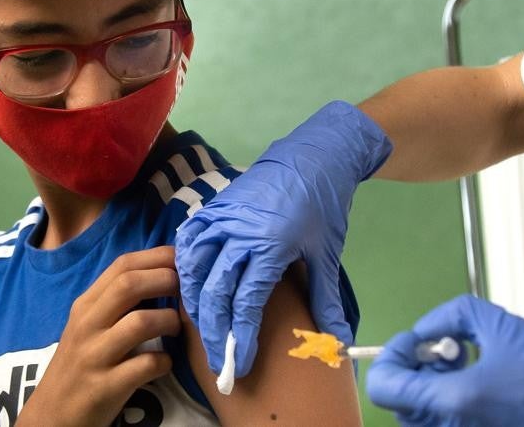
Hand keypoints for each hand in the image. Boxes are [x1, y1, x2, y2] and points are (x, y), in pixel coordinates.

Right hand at [18, 246, 181, 426]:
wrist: (51, 415)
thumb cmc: (81, 364)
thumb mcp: (90, 325)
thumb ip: (117, 301)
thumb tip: (163, 272)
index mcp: (86, 305)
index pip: (122, 265)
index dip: (158, 257)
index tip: (184, 259)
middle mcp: (87, 325)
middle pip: (129, 285)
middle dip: (166, 280)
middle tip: (187, 291)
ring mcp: (94, 356)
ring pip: (140, 322)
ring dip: (169, 320)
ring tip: (176, 328)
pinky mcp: (104, 387)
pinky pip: (145, 365)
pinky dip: (164, 361)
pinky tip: (164, 363)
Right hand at [175, 101, 391, 377]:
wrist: (311, 158)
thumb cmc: (322, 207)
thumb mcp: (326, 254)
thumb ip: (327, 301)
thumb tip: (338, 342)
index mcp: (270, 245)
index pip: (246, 302)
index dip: (240, 337)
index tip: (238, 364)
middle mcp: (238, 233)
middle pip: (215, 292)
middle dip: (214, 332)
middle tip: (218, 362)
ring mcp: (221, 218)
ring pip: (193, 269)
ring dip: (194, 304)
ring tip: (200, 331)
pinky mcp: (212, 208)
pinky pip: (188, 243)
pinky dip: (184, 269)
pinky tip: (188, 290)